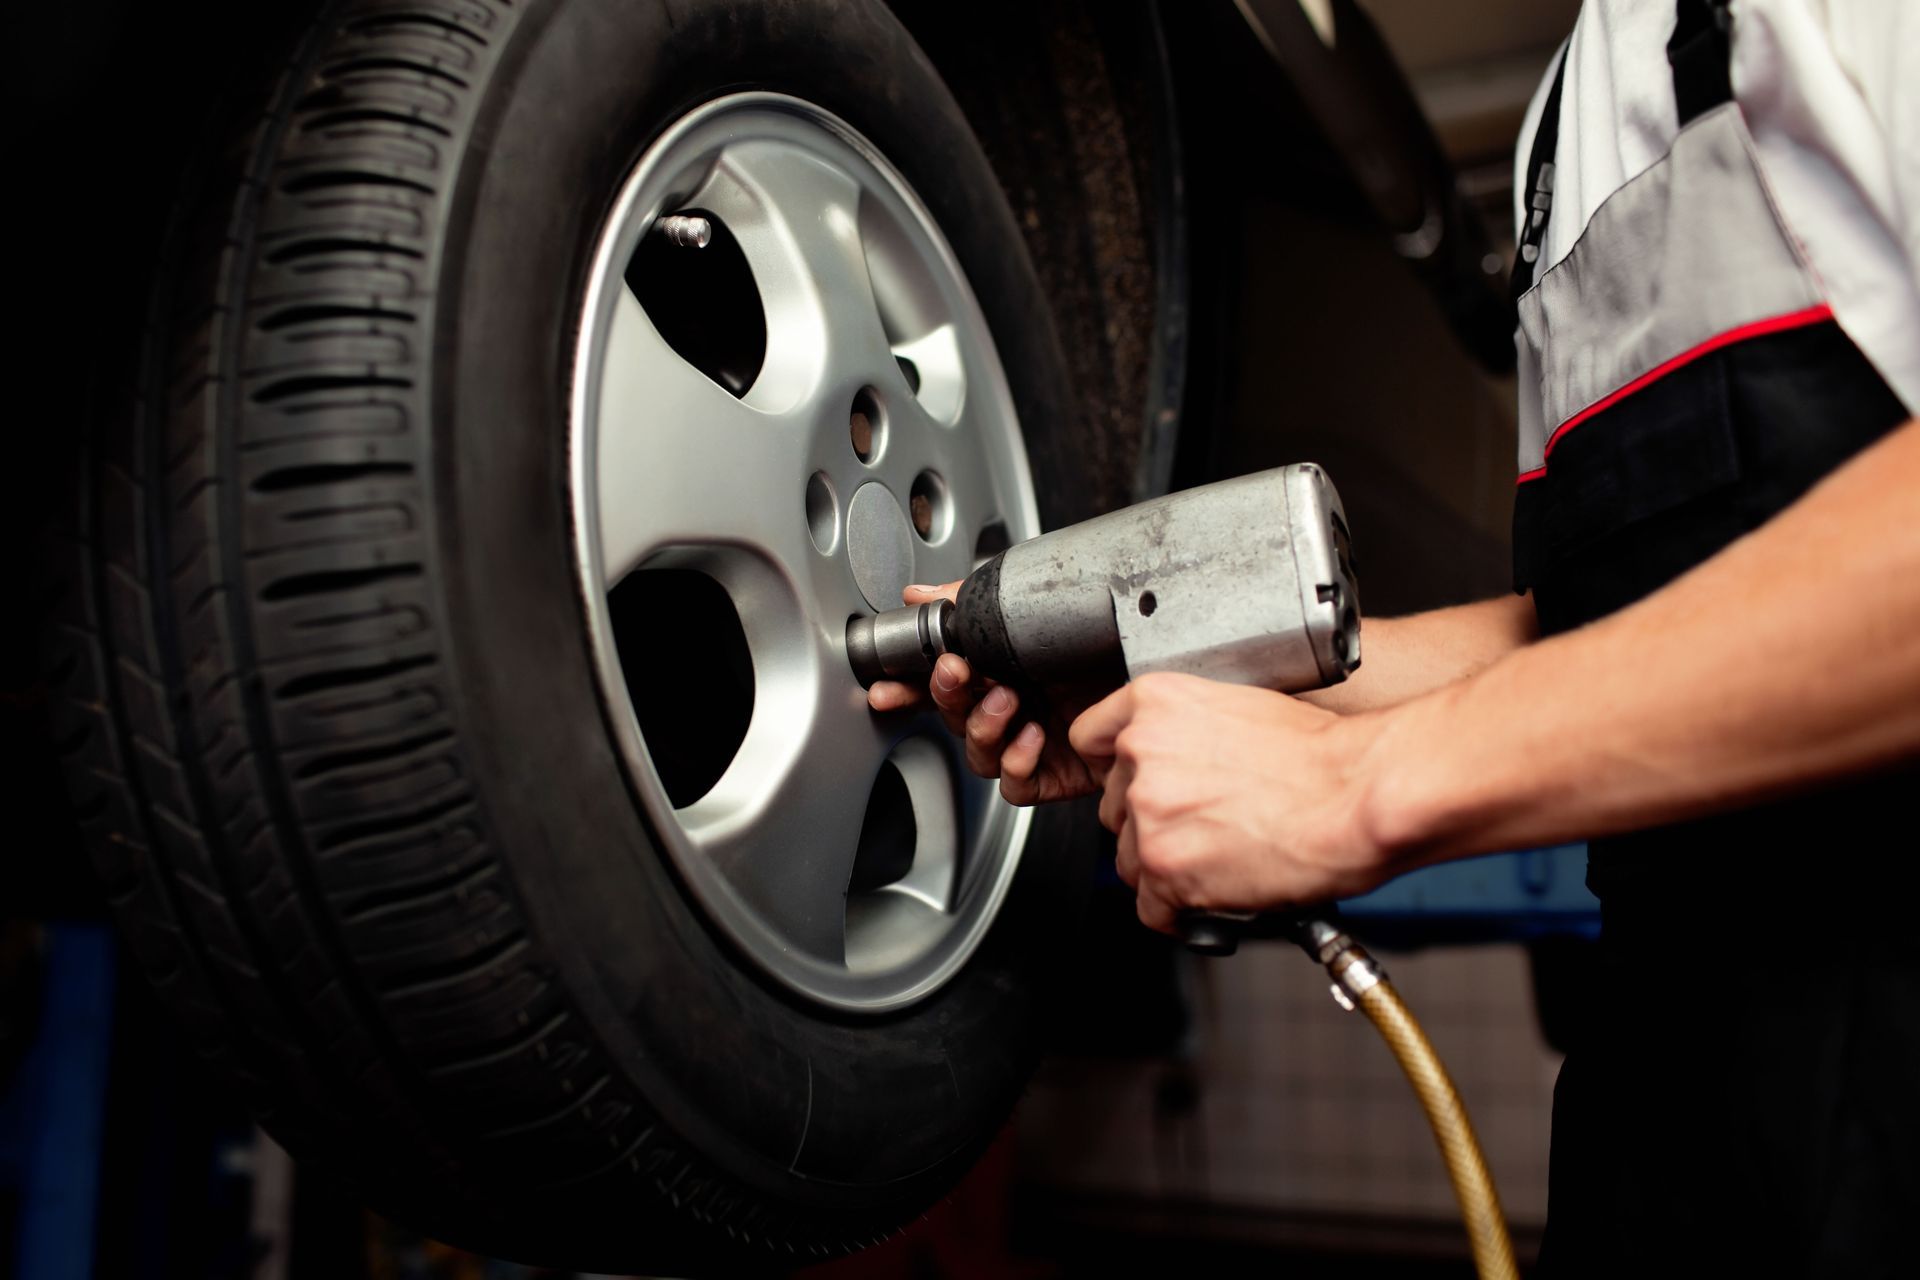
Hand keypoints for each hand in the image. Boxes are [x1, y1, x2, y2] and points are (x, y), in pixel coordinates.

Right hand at [866, 583, 1099, 803]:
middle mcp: (1015, 702)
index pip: (943, 679)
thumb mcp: (1037, 609)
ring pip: (977, 752)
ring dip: (982, 727)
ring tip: (1007, 702)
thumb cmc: (1112, 638)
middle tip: (957, 672)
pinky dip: (1015, 762)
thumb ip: (974, 601)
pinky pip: (1014, 784)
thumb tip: (921, 595)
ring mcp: (1033, 738)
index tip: (886, 685)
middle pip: (954, 714)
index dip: (908, 686)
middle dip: (945, 695)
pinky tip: (1033, 737)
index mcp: (1003, 664)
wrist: (1168, 662)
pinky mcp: (1056, 773)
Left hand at [1067, 672, 1396, 933]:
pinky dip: (1182, 913)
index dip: (1116, 769)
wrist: (1359, 794)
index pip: (1089, 739)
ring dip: (1168, 870)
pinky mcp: (1166, 870)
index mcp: (1154, 703)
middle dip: (1152, 824)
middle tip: (1205, 829)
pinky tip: (1219, 896)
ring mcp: (1149, 813)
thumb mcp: (1240, 709)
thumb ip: (1187, 732)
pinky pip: (1151, 908)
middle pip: (1115, 807)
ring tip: (1222, 863)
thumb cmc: (1322, 756)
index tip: (1135, 784)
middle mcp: (1140, 754)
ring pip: (1130, 860)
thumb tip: (1173, 763)